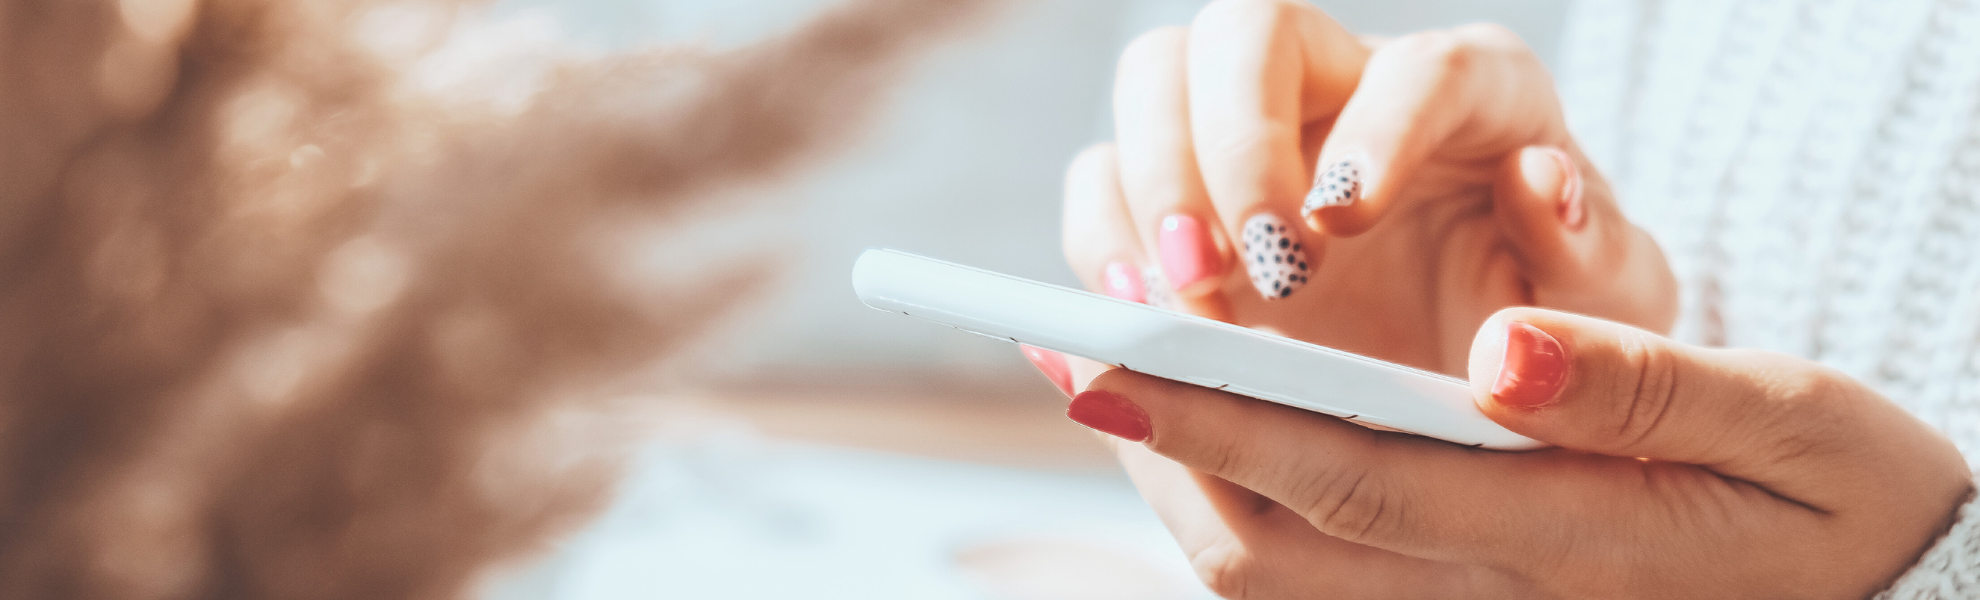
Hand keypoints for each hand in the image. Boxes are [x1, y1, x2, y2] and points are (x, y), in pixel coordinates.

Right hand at [1055, 0, 1673, 376]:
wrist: (1479, 374)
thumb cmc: (1554, 322)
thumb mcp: (1608, 307)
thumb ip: (1595, 251)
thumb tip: (1540, 181)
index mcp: (1475, 93)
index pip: (1421, 67)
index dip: (1378, 130)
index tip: (1346, 222)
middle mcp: (1348, 86)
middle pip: (1250, 30)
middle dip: (1235, 141)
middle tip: (1255, 264)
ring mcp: (1249, 135)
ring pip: (1157, 78)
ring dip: (1154, 185)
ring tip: (1189, 298)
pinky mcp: (1179, 202)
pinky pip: (1103, 180)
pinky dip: (1105, 242)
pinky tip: (1141, 315)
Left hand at [1067, 308, 1972, 598]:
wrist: (1884, 599)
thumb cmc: (1844, 502)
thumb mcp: (1790, 423)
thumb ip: (1642, 388)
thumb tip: (1495, 346)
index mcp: (1565, 543)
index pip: (1353, 478)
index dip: (1223, 418)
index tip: (1115, 353)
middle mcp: (1490, 597)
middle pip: (1275, 538)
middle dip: (1158, 444)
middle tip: (1062, 345)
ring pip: (1272, 565)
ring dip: (1173, 469)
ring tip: (1095, 370)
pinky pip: (1307, 568)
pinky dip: (1228, 492)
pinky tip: (1191, 425)